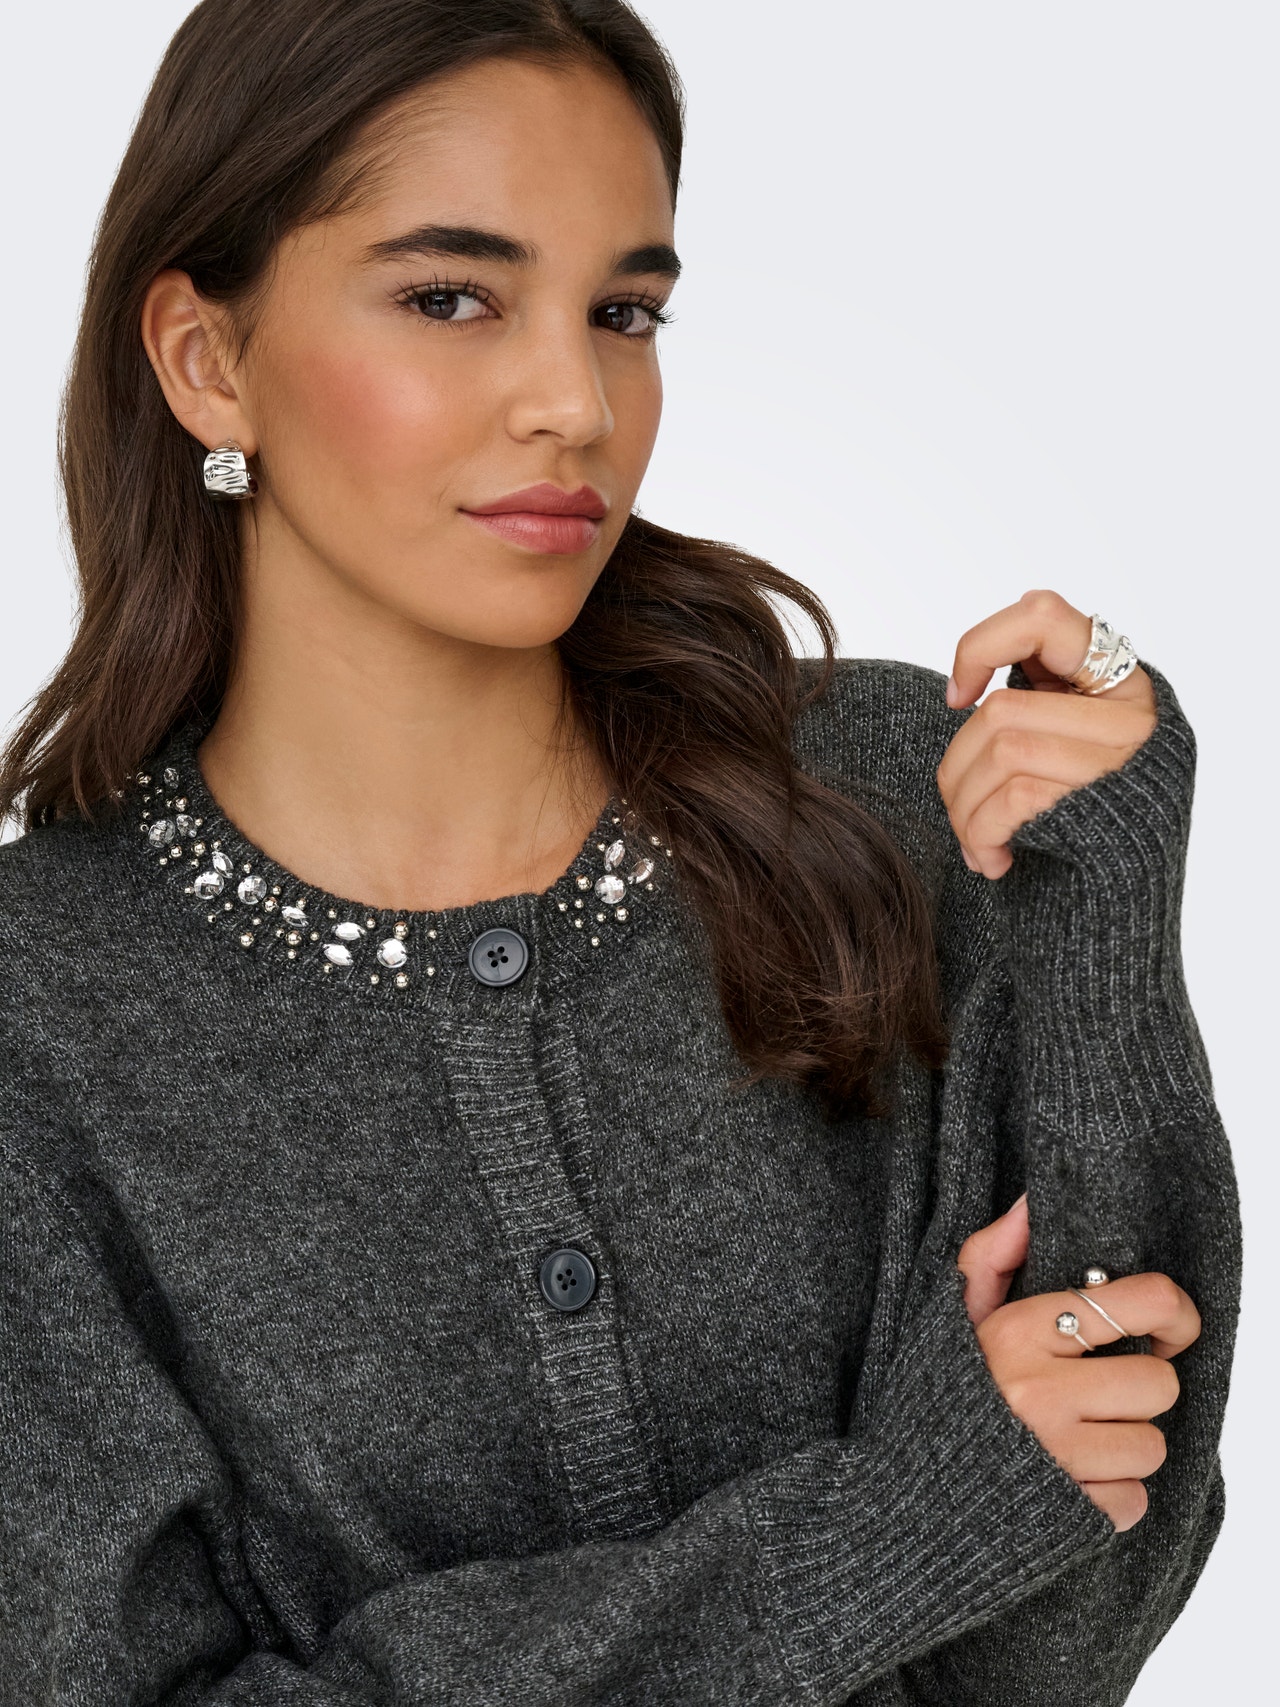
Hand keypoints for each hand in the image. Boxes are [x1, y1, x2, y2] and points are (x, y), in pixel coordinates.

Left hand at [936, 589, 1156, 877]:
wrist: (1118, 919)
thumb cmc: (1077, 832)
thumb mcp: (1067, 751)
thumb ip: (1041, 706)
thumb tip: (967, 692)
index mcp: (1120, 682)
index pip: (1041, 616)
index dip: (980, 645)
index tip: (956, 697)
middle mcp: (1135, 713)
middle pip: (1001, 709)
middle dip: (956, 768)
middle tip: (957, 810)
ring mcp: (1127, 760)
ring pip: (1001, 750)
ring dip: (964, 808)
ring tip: (973, 844)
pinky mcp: (1110, 808)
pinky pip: (1016, 797)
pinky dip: (982, 833)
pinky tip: (992, 860)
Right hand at [956, 1194, 1200, 1531]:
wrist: (896, 1494)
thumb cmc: (937, 1394)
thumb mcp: (954, 1316)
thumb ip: (992, 1254)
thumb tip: (1030, 1204)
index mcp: (1020, 1332)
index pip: (1146, 1302)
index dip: (1175, 1315)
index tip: (1162, 1333)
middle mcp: (1041, 1391)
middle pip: (1158, 1383)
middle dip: (1135, 1393)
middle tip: (1094, 1396)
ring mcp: (1057, 1455)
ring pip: (1150, 1446)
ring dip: (1123, 1448)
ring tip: (1074, 1441)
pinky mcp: (1070, 1514)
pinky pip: (1134, 1500)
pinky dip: (1109, 1496)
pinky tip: (1067, 1482)